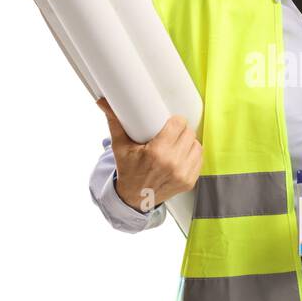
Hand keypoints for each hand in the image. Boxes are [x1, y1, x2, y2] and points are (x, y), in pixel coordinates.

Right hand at [96, 96, 201, 212]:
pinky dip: (193, 155)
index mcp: (157, 153)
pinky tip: (183, 154)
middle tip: (172, 132)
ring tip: (178, 143)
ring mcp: (182, 174)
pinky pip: (199, 160)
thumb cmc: (127, 171)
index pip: (178, 125)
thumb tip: (102, 101)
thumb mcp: (120, 146)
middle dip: (181, 130)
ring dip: (189, 142)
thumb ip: (115, 122)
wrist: (134, 199)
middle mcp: (172, 164)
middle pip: (189, 134)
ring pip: (196, 145)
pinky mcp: (189, 182)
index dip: (175, 121)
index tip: (170, 122)